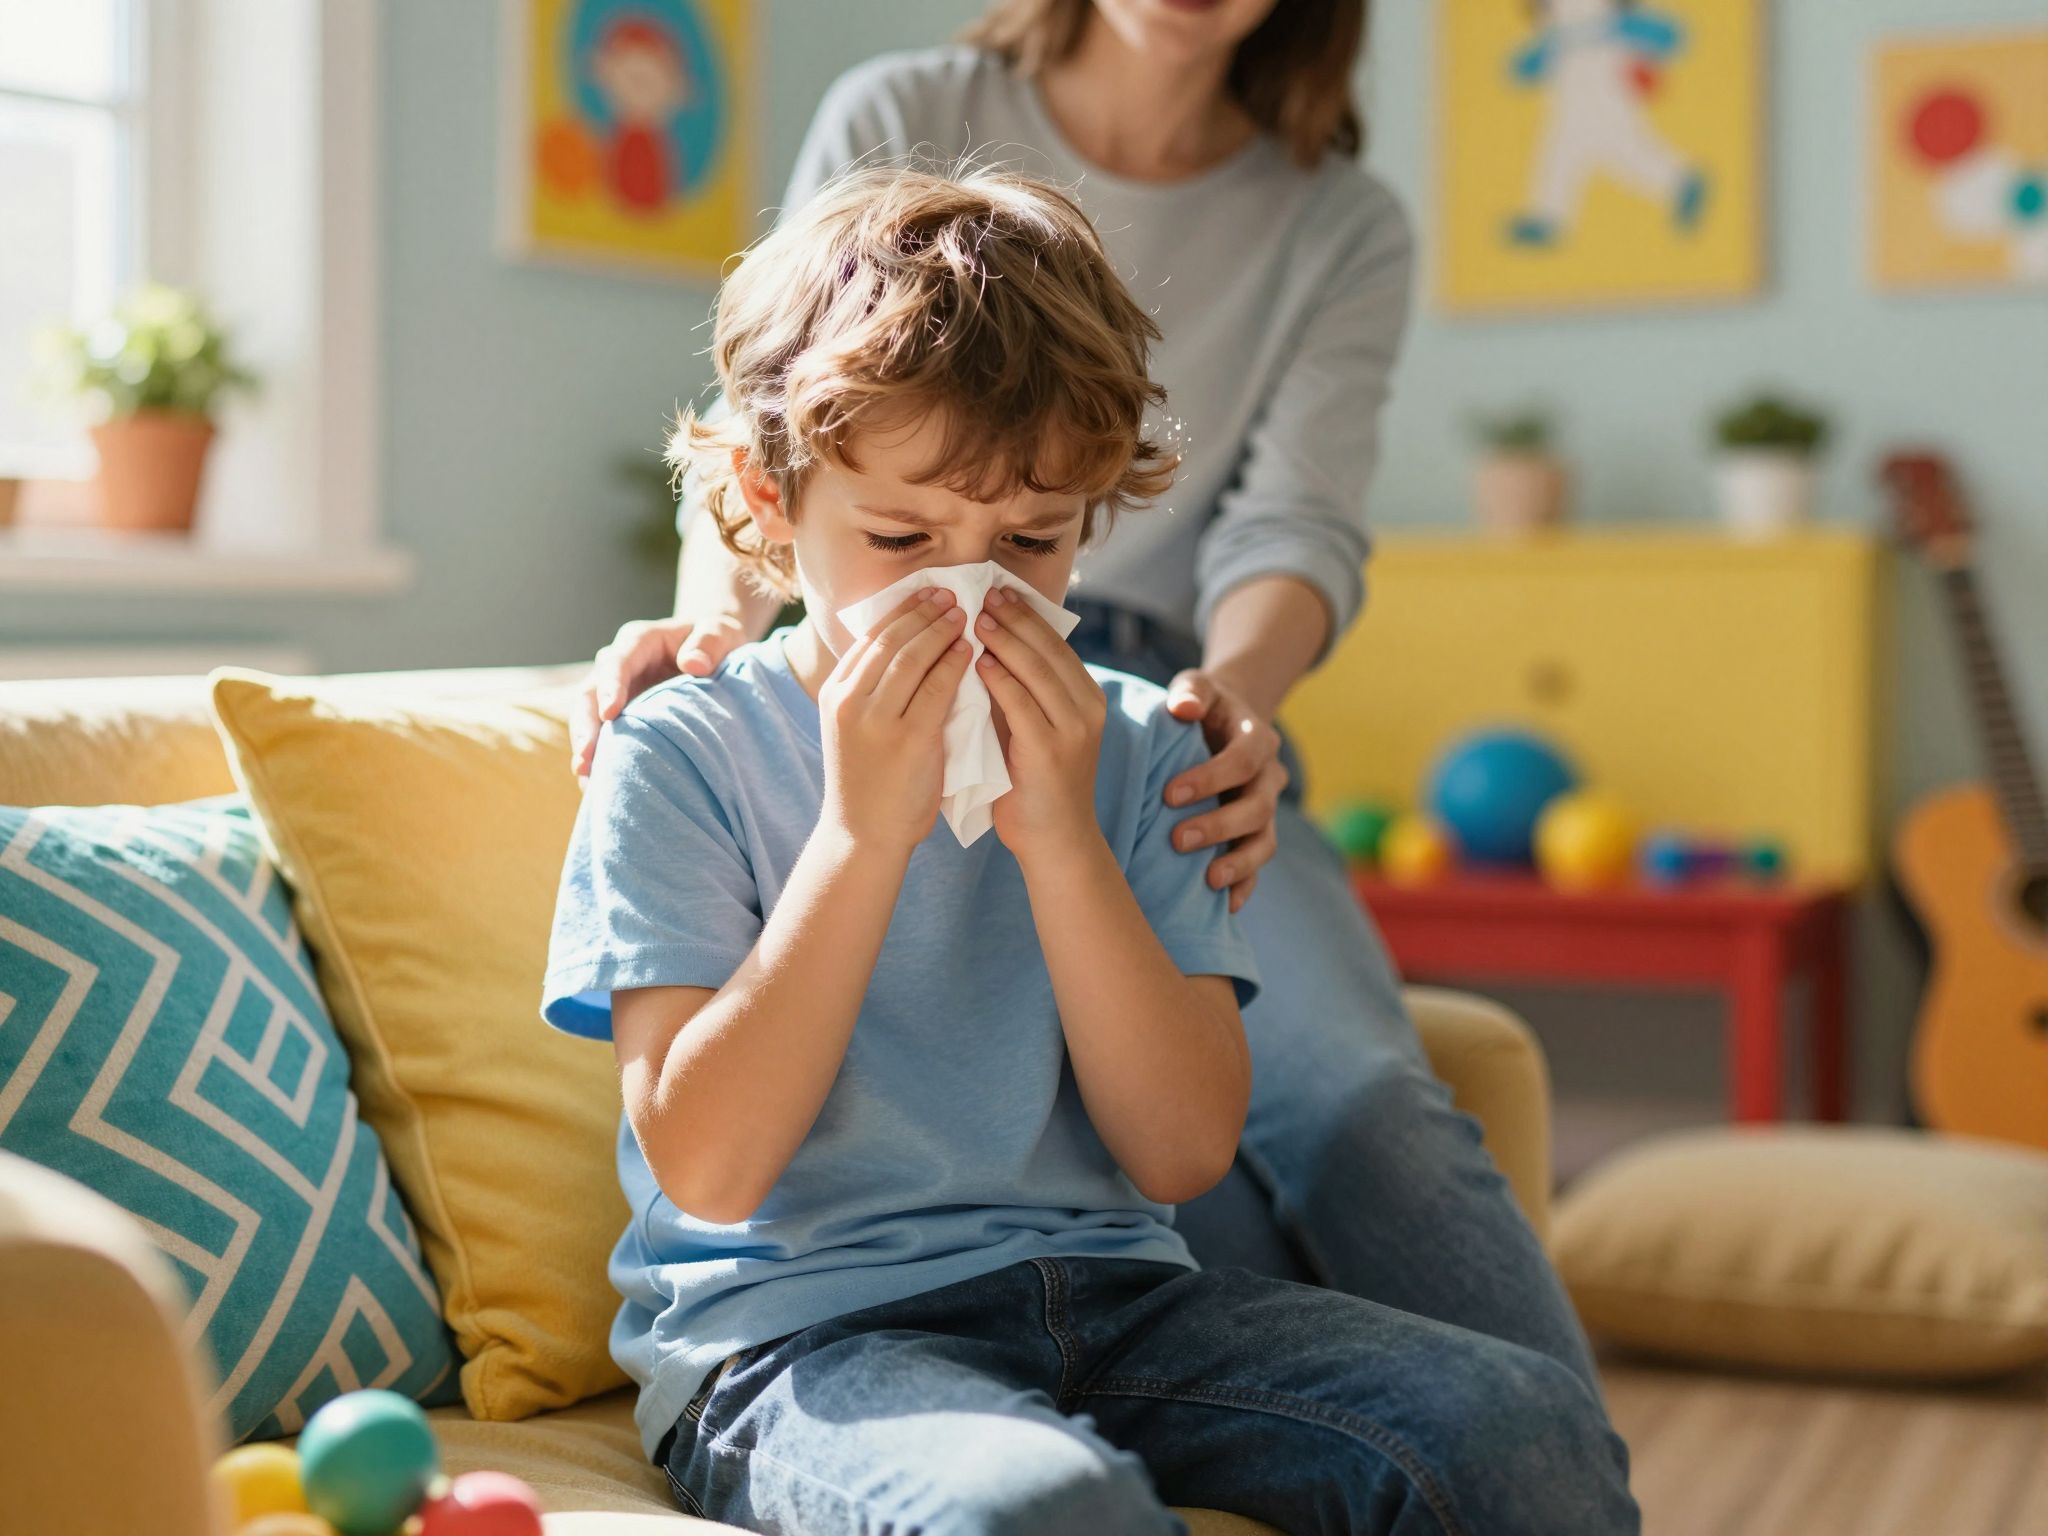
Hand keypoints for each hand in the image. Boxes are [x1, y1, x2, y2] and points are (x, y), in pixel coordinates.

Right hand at [572, 613, 755, 778]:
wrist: (715, 652)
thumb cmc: (717, 641)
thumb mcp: (721, 632)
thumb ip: (711, 642)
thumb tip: (694, 665)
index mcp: (640, 642)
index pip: (617, 661)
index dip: (610, 686)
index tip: (609, 713)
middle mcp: (620, 667)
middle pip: (590, 694)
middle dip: (585, 727)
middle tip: (585, 759)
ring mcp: (617, 692)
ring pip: (590, 719)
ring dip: (587, 749)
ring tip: (588, 781)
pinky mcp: (623, 715)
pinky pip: (605, 737)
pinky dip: (602, 759)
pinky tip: (600, 787)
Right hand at [819, 588, 971, 853]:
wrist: (863, 834)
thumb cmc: (868, 782)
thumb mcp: (855, 728)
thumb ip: (873, 692)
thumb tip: (904, 648)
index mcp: (835, 693)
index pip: (870, 636)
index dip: (902, 609)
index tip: (927, 592)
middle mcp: (850, 700)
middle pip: (891, 638)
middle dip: (924, 610)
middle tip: (952, 592)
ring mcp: (876, 719)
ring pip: (912, 657)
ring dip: (941, 629)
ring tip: (965, 614)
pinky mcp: (907, 739)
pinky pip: (936, 688)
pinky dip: (954, 664)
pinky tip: (970, 650)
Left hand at [975, 586, 1106, 862]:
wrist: (1056, 841)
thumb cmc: (1035, 786)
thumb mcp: (1037, 730)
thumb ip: (1022, 694)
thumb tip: (987, 649)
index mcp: (1087, 698)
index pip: (1056, 644)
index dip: (1027, 615)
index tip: (997, 591)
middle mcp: (1087, 708)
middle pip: (1049, 649)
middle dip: (1015, 617)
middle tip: (983, 592)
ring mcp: (1073, 729)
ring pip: (1037, 670)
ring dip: (1005, 639)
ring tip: (976, 616)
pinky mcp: (1050, 750)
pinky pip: (1021, 704)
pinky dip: (999, 678)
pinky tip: (977, 660)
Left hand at [1162, 670, 1287, 914]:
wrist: (1222, 722)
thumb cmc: (1199, 706)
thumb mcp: (1195, 688)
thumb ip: (1191, 691)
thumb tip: (1183, 707)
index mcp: (1256, 738)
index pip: (1244, 760)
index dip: (1212, 778)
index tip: (1169, 793)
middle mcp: (1269, 776)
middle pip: (1259, 807)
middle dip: (1220, 826)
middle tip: (1177, 839)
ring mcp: (1266, 808)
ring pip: (1265, 841)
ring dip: (1239, 863)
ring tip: (1208, 879)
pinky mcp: (1255, 834)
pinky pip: (1258, 865)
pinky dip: (1245, 886)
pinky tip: (1226, 905)